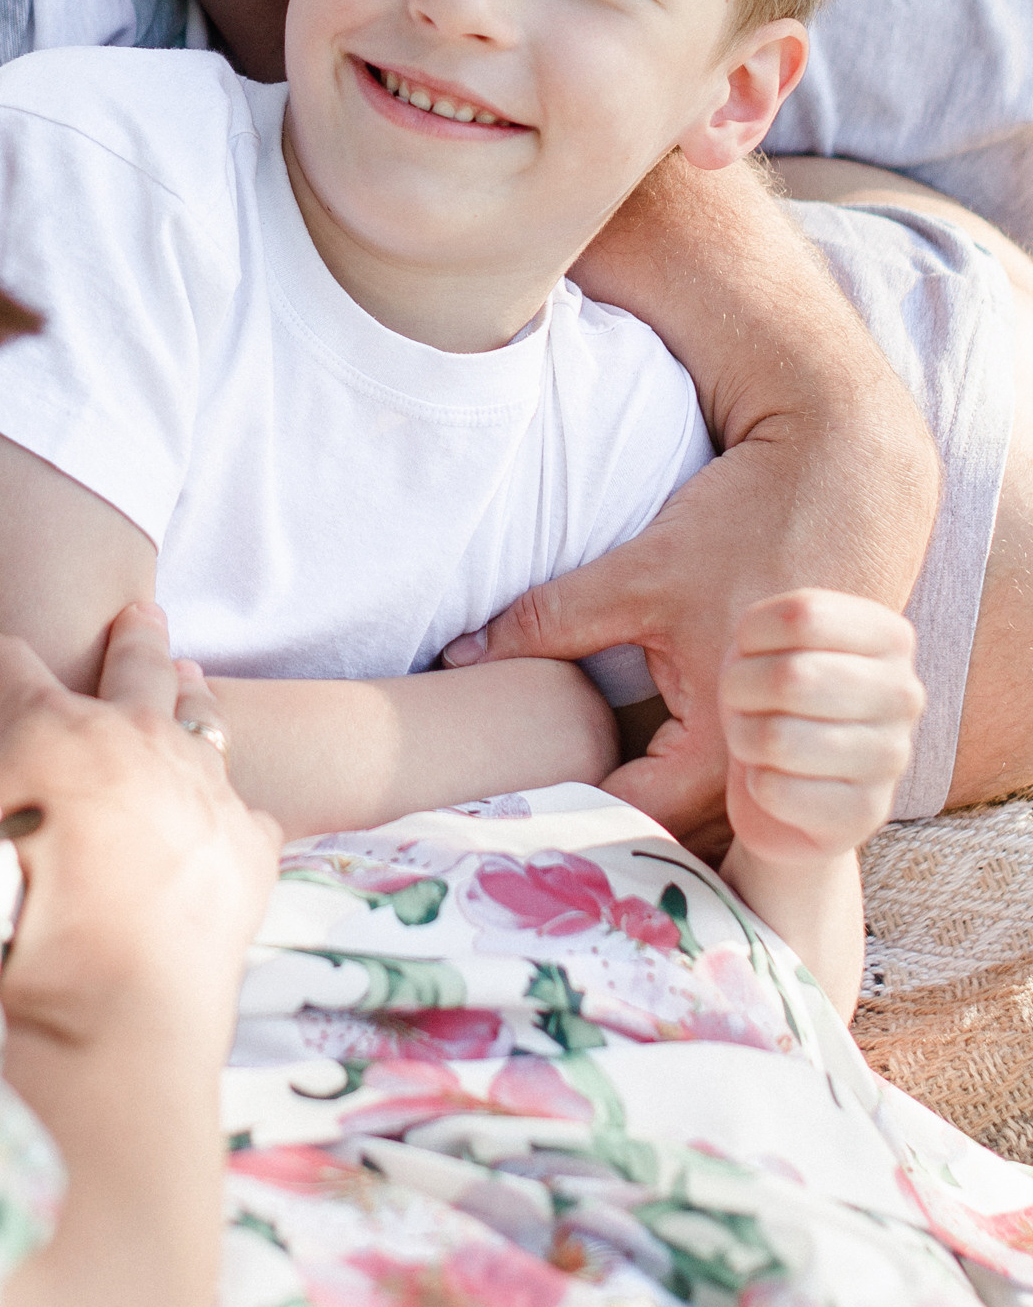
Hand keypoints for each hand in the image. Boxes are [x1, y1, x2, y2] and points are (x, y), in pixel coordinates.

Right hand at [0, 602, 278, 1049]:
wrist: (113, 1024)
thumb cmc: (10, 942)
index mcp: (53, 732)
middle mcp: (137, 739)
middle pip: (136, 660)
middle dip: (130, 634)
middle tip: (137, 611)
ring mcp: (203, 787)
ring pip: (203, 716)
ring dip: (189, 695)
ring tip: (189, 678)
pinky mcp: (249, 845)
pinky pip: (244, 806)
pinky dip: (223, 806)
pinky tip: (216, 815)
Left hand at [478, 422, 931, 856]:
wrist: (842, 486)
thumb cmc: (745, 527)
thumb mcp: (638, 576)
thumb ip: (550, 621)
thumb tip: (465, 656)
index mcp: (730, 738)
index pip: (637, 812)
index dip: (572, 807)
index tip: (516, 798)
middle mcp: (766, 756)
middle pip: (672, 821)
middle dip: (604, 809)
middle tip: (531, 790)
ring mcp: (788, 744)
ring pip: (701, 802)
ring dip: (646, 790)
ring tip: (571, 772)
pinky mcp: (792, 722)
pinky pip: (727, 773)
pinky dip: (676, 765)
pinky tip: (632, 747)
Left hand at [720, 589, 923, 865]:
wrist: (788, 789)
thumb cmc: (771, 697)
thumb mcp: (766, 642)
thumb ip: (761, 621)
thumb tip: (745, 624)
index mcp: (890, 636)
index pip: (803, 614)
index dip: (749, 636)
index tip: (747, 650)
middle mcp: (904, 693)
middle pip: (790, 676)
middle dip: (739, 690)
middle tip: (742, 701)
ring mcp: (893, 757)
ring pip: (777, 737)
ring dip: (743, 738)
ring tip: (754, 738)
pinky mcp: (866, 814)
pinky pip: (775, 790)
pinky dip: (754, 785)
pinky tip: (773, 782)